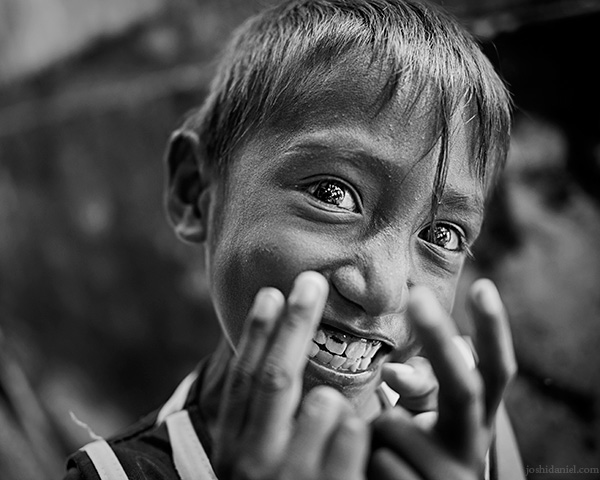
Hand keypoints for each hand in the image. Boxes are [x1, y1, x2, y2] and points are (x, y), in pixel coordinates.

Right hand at [213, 271, 368, 479]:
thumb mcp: (255, 459)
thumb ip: (263, 415)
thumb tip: (271, 351)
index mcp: (232, 446)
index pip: (245, 378)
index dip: (258, 332)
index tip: (272, 292)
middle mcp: (251, 461)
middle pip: (277, 377)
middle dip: (295, 323)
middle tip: (312, 279)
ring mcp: (289, 478)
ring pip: (324, 404)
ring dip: (336, 396)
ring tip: (334, 408)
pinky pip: (355, 435)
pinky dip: (359, 425)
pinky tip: (355, 434)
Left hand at [369, 279, 515, 479]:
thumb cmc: (416, 445)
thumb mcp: (422, 411)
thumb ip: (418, 384)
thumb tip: (394, 371)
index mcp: (477, 417)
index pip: (497, 370)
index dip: (494, 330)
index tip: (482, 286)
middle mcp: (474, 446)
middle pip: (462, 387)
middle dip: (439, 342)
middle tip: (419, 295)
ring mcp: (454, 478)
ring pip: (399, 427)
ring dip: (379, 429)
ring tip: (380, 443)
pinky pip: (380, 463)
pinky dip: (369, 457)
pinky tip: (374, 467)